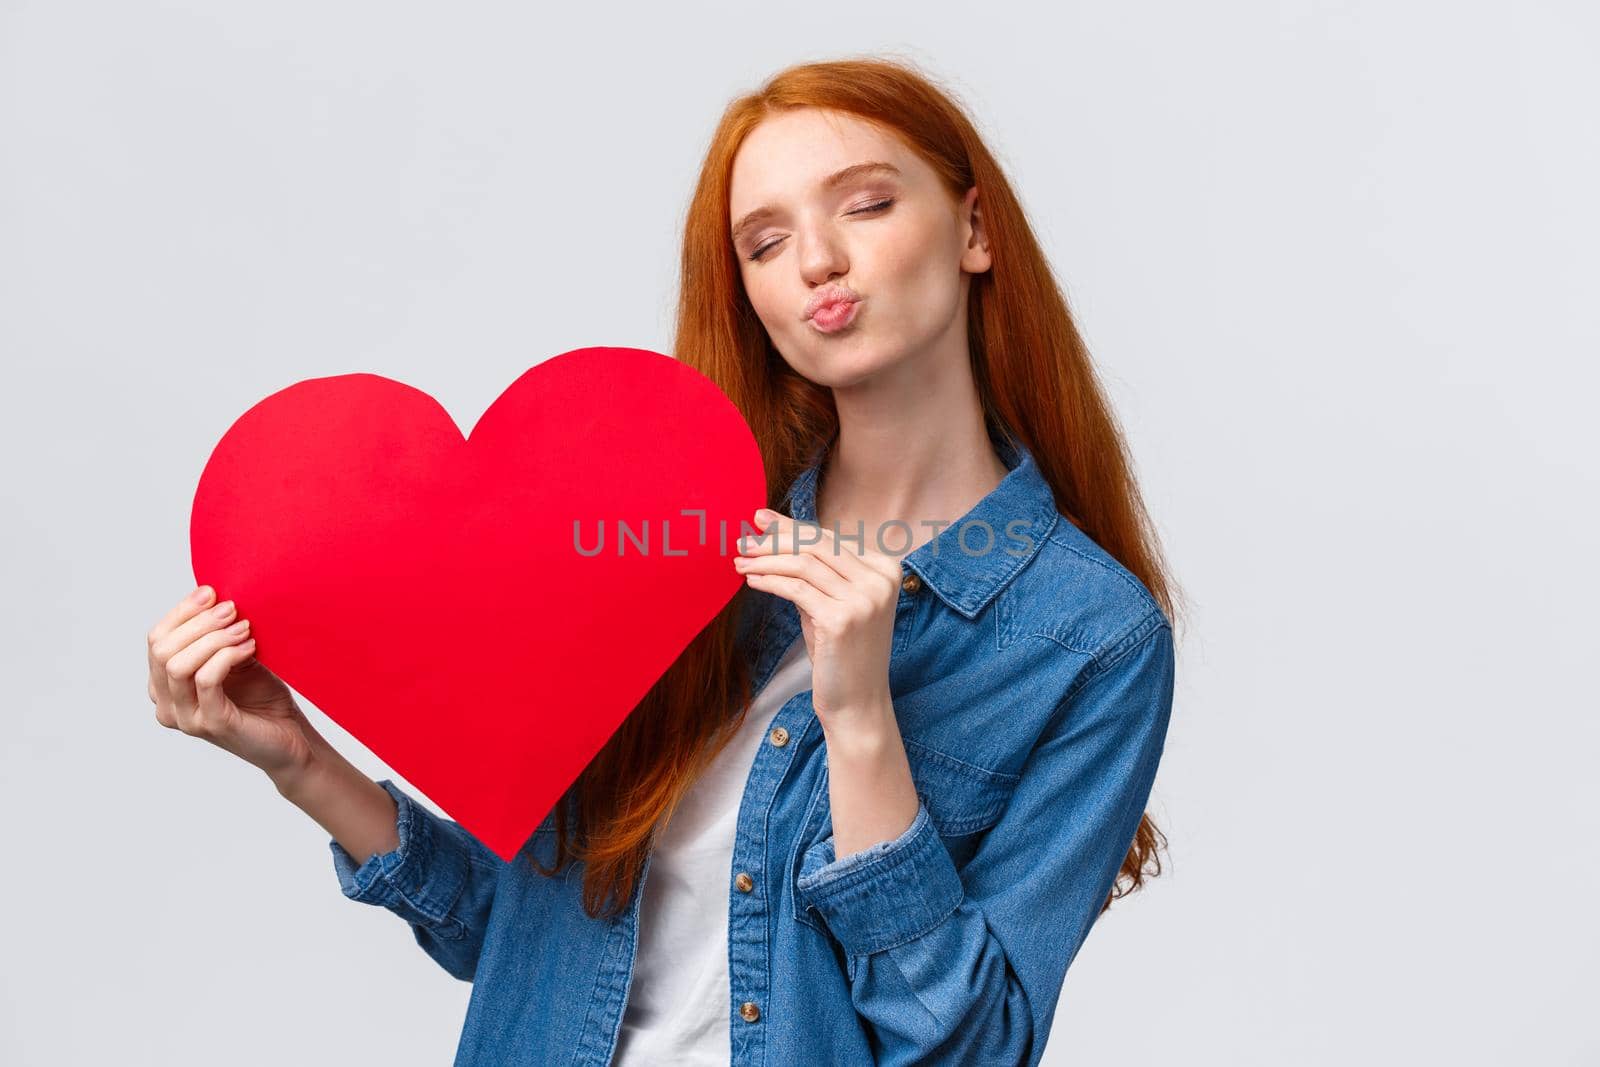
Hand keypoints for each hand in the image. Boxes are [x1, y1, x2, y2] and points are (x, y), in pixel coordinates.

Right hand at [146, 585, 321, 784]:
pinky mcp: (211, 724)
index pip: (156, 640)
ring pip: (179, 665)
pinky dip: (227, 655)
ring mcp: (185, 718)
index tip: (211, 591)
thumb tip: (212, 595)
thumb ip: (216, 636)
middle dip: (198, 622)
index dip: (181, 612)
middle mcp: (166, 705)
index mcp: (164, 686)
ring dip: (213, 638)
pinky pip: (207, 679)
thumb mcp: (234, 658)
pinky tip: (250, 646)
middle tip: (232, 608)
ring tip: (244, 627)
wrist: (290, 738)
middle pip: (162, 650)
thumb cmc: (261, 697)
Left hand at [734, 507, 901, 725]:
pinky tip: (752, 581)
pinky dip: (769, 580)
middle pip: (816, 545)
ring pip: (803, 563)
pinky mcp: (842, 619)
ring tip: (740, 561)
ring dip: (766, 559)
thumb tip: (774, 532)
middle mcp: (880, 580)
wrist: (857, 703)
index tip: (761, 520)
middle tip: (743, 538)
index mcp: (886, 569)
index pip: (829, 538)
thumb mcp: (833, 602)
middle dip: (774, 539)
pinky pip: (796, 588)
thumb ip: (815, 570)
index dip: (791, 526)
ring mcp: (864, 599)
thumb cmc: (841, 653)